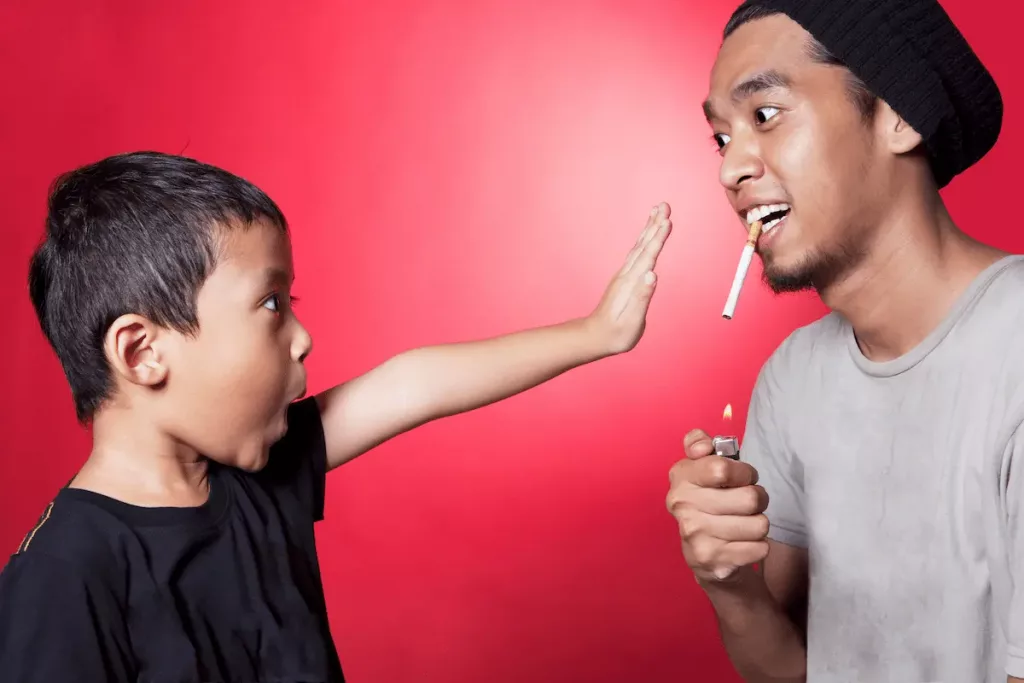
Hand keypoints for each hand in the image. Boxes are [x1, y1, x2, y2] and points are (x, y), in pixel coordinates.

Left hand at [586, 202, 671, 354]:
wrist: (595, 336)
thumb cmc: (616, 333)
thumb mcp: (632, 320)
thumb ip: (642, 297)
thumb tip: (652, 274)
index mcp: (632, 283)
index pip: (648, 256)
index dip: (658, 238)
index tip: (667, 219)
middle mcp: (627, 275)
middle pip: (644, 245)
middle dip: (655, 225)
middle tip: (664, 205)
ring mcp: (625, 275)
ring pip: (640, 246)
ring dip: (650, 228)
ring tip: (658, 212)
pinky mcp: (625, 278)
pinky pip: (637, 253)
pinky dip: (644, 240)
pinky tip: (647, 235)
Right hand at [666, 429, 769, 582]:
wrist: (704, 555)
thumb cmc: (709, 501)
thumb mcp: (700, 468)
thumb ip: (698, 444)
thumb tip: (703, 445)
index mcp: (681, 478)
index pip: (722, 469)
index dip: (744, 472)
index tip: (744, 477)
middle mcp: (683, 507)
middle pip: (749, 498)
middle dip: (759, 498)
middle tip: (750, 503)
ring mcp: (696, 536)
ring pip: (759, 524)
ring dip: (759, 523)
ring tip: (746, 523)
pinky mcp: (713, 562)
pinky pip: (760, 547)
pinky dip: (758, 545)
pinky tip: (743, 543)